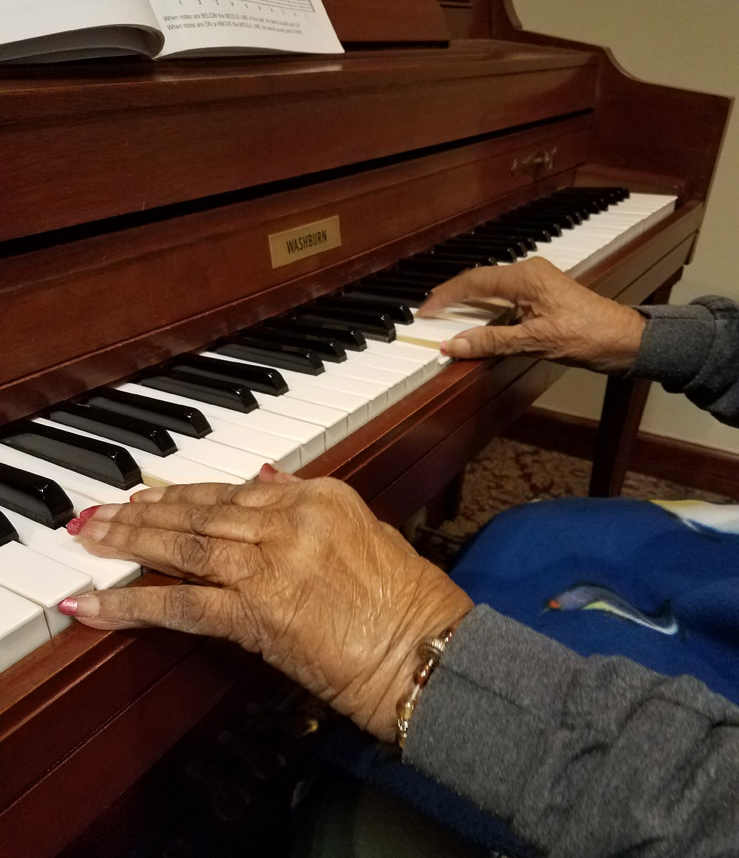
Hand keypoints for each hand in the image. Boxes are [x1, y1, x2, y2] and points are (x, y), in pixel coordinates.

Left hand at [60, 467, 472, 742]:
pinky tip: (96, 605)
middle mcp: (290, 521)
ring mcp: (271, 564)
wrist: (426, 649)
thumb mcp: (362, 529)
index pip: (235, 488)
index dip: (185, 493)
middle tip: (100, 513)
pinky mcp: (258, 613)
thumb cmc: (406, 598)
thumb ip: (308, 503)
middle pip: (200, 512)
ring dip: (130, 543)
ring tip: (91, 539)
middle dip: (144, 513)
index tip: (150, 495)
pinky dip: (133, 605)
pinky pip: (183, 605)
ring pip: (184, 546)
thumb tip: (265, 477)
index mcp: (318, 496)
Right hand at [417, 257, 646, 373]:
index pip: (472, 281)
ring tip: (448, 319)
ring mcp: (536, 281)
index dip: (444, 295)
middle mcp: (529, 272)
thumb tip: (453, 345)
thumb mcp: (534, 342)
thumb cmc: (589, 335)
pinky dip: (487, 310)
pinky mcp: (542, 294)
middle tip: (430, 314)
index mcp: (524, 277)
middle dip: (452, 298)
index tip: (424, 310)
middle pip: (479, 281)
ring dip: (469, 305)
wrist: (625, 339)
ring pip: (491, 289)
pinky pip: (505, 297)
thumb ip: (490, 342)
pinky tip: (480, 323)